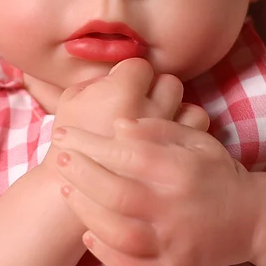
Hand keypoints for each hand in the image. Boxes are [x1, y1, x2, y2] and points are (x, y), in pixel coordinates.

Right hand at [44, 59, 208, 170]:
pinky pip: (196, 129)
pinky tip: (169, 138)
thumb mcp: (70, 103)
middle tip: (139, 102)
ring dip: (174, 108)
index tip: (121, 87)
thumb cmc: (69, 148)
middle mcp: (150, 109)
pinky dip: (186, 131)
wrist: (74, 199)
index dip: (128, 75)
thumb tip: (117, 73)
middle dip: (154, 89)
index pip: (139, 66)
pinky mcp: (180, 157)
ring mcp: (169, 134)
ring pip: (186, 104)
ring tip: (157, 119)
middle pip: (167, 81)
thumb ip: (95, 81)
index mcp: (122, 92)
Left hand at [50, 117, 256, 265]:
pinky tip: (89, 236)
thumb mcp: (195, 139)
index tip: (66, 133)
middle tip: (59, 158)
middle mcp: (175, 206)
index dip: (91, 143)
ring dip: (87, 212)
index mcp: (180, 169)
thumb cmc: (217, 172)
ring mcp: (174, 242)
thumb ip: (157, 129)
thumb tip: (118, 125)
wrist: (252, 217)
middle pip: (117, 193)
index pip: (127, 153)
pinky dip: (107, 256)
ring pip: (120, 233)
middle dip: (81, 173)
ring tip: (66, 190)